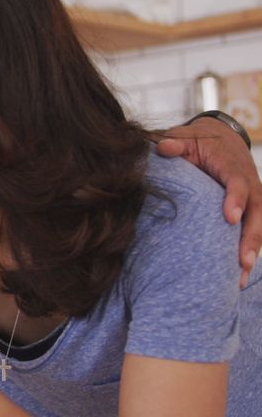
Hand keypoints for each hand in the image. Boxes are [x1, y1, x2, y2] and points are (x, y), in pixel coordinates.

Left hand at [159, 117, 261, 286]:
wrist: (221, 138)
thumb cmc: (198, 142)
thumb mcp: (187, 138)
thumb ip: (176, 143)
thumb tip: (164, 147)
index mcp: (233, 167)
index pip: (238, 183)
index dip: (236, 199)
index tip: (229, 218)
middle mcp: (250, 185)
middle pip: (257, 212)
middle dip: (250, 237)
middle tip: (241, 261)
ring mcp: (254, 200)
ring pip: (258, 227)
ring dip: (251, 252)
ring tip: (239, 279)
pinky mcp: (251, 211)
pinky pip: (254, 233)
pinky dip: (248, 253)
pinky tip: (238, 279)